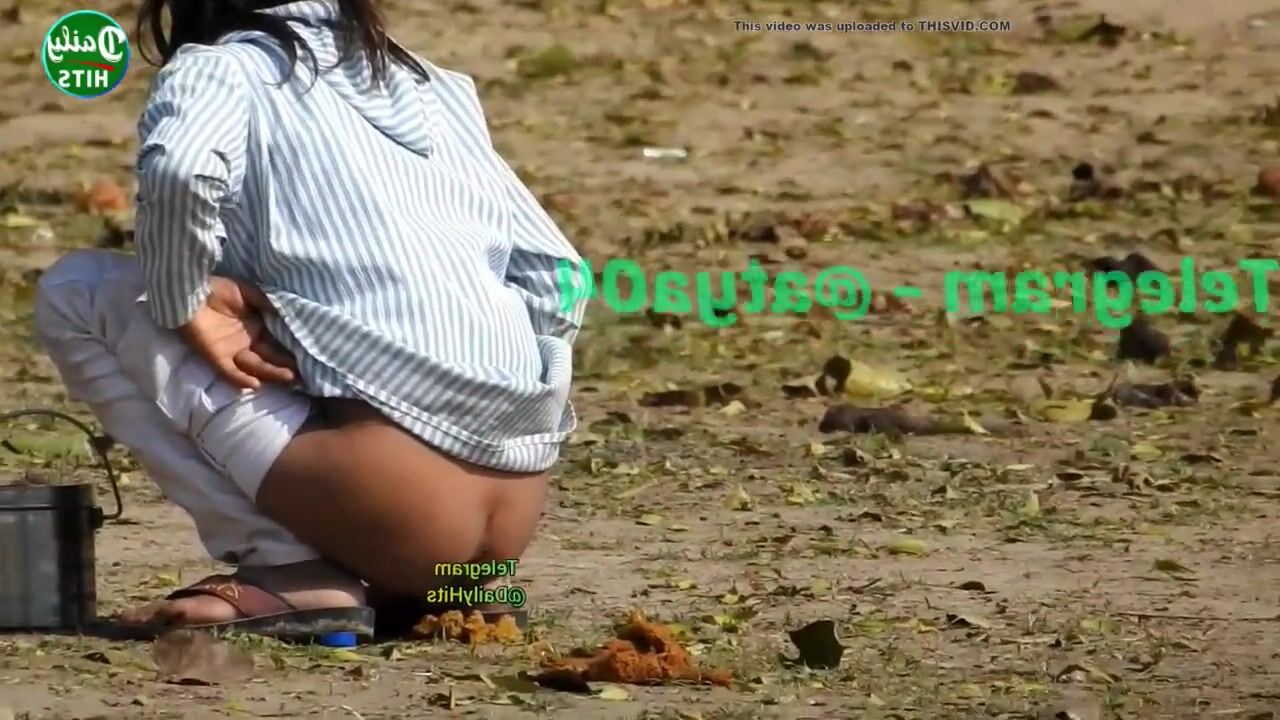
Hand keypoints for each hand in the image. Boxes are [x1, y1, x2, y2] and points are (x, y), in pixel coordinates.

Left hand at [178, 277, 296, 390]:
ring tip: (288, 377)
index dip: (291, 348)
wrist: (189, 292)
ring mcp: (232, 351)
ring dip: (271, 373)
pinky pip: (229, 371)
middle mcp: (248, 341)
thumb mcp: (246, 291)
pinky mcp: (215, 356)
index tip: (310, 354)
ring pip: (255, 366)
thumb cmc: (218, 289)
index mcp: (257, 327)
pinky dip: (241, 378)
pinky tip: (255, 384)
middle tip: (304, 373)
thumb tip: (286, 311)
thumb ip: (265, 301)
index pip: (277, 342)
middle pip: (270, 358)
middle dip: (286, 365)